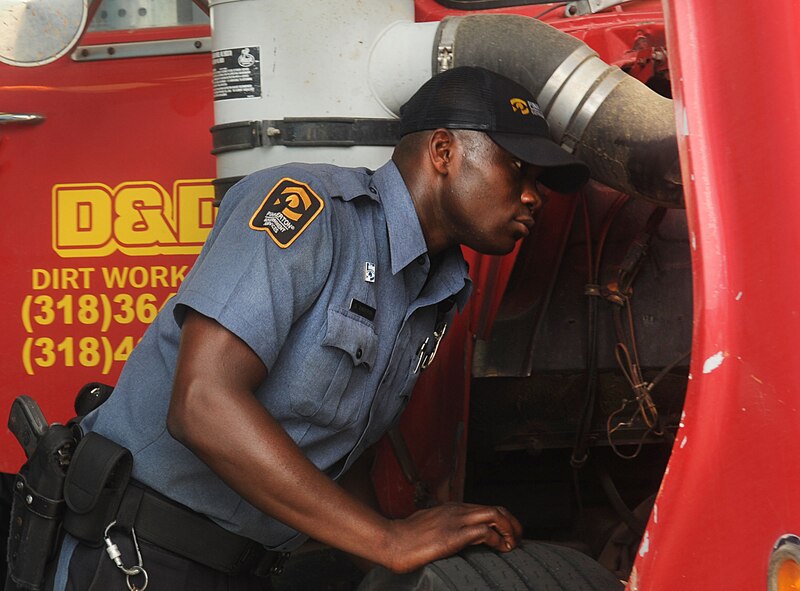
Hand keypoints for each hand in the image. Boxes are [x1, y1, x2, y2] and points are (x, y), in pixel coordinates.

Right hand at [382, 502, 522, 572]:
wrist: (390, 541)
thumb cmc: (404, 538)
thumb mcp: (427, 527)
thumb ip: (442, 527)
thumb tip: (451, 537)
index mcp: (451, 508)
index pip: (484, 508)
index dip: (502, 521)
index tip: (507, 535)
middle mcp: (456, 510)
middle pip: (495, 508)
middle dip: (513, 523)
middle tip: (518, 539)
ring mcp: (455, 520)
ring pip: (495, 514)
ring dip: (510, 529)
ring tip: (514, 544)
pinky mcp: (453, 535)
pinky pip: (485, 532)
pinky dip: (498, 540)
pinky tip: (501, 549)